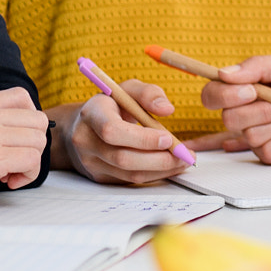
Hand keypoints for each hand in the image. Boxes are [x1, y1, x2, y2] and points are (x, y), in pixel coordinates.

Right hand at [0, 86, 48, 218]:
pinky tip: (5, 183)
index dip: (27, 121)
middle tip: (12, 163)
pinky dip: (26, 176)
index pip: (22, 97)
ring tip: (6, 175)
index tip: (14, 141)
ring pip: (38, 141)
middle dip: (32, 145)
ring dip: (30, 163)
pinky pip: (31, 161)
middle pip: (37, 121)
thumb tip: (14, 136)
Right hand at [62, 84, 192, 185]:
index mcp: (92, 114)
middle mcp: (86, 140)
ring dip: (161, 170)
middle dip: (158, 159)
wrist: (85, 127)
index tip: (168, 138)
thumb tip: (167, 109)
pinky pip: (130, 181)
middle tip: (184, 154)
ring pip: (129, 174)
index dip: (142, 138)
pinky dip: (154, 175)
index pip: (112, 130)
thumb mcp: (128, 90)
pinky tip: (169, 166)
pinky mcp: (100, 177)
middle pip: (122, 158)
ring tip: (183, 160)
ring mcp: (91, 162)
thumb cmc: (112, 106)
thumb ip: (148, 94)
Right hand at [199, 52, 270, 164]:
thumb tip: (224, 73)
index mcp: (245, 87)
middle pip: (229, 118)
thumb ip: (257, 66)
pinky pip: (269, 152)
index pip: (212, 94)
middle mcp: (246, 112)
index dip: (225, 95)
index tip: (251, 91)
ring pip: (252, 136)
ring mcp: (258, 134)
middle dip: (265, 109)